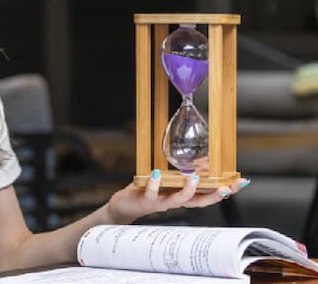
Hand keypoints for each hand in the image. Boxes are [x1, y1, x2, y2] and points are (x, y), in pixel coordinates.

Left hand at [105, 172, 249, 223]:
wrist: (126, 205)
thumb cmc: (149, 191)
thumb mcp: (168, 181)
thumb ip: (184, 174)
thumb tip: (203, 161)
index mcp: (183, 196)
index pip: (207, 194)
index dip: (225, 190)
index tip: (241, 183)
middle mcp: (175, 201)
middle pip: (199, 201)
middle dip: (215, 195)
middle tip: (227, 187)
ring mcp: (161, 202)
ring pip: (178, 200)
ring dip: (187, 190)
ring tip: (194, 178)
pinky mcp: (146, 201)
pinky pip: (151, 194)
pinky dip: (154, 184)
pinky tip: (156, 174)